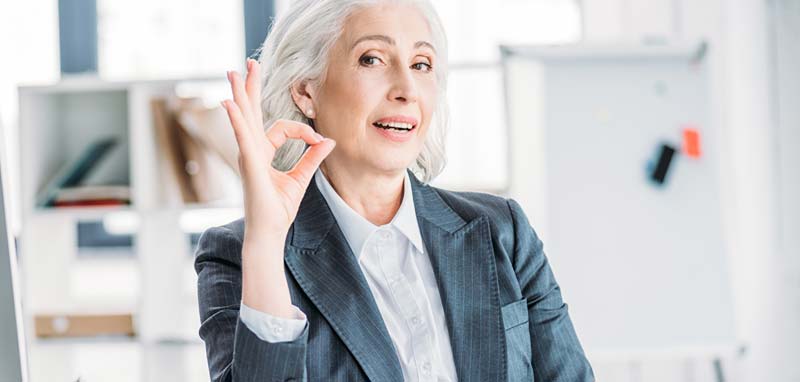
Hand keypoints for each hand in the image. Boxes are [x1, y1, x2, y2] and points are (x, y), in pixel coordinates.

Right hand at [222, 59, 335, 239]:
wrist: (269, 232)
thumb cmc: (279, 210)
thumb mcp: (301, 178)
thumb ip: (313, 157)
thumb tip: (329, 141)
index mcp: (261, 153)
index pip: (281, 128)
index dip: (303, 131)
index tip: (318, 142)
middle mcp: (251, 151)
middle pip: (250, 112)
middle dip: (250, 87)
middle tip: (248, 64)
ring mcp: (247, 156)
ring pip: (243, 118)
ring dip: (240, 94)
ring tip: (234, 72)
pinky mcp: (250, 164)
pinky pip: (243, 137)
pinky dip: (236, 119)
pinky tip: (230, 104)